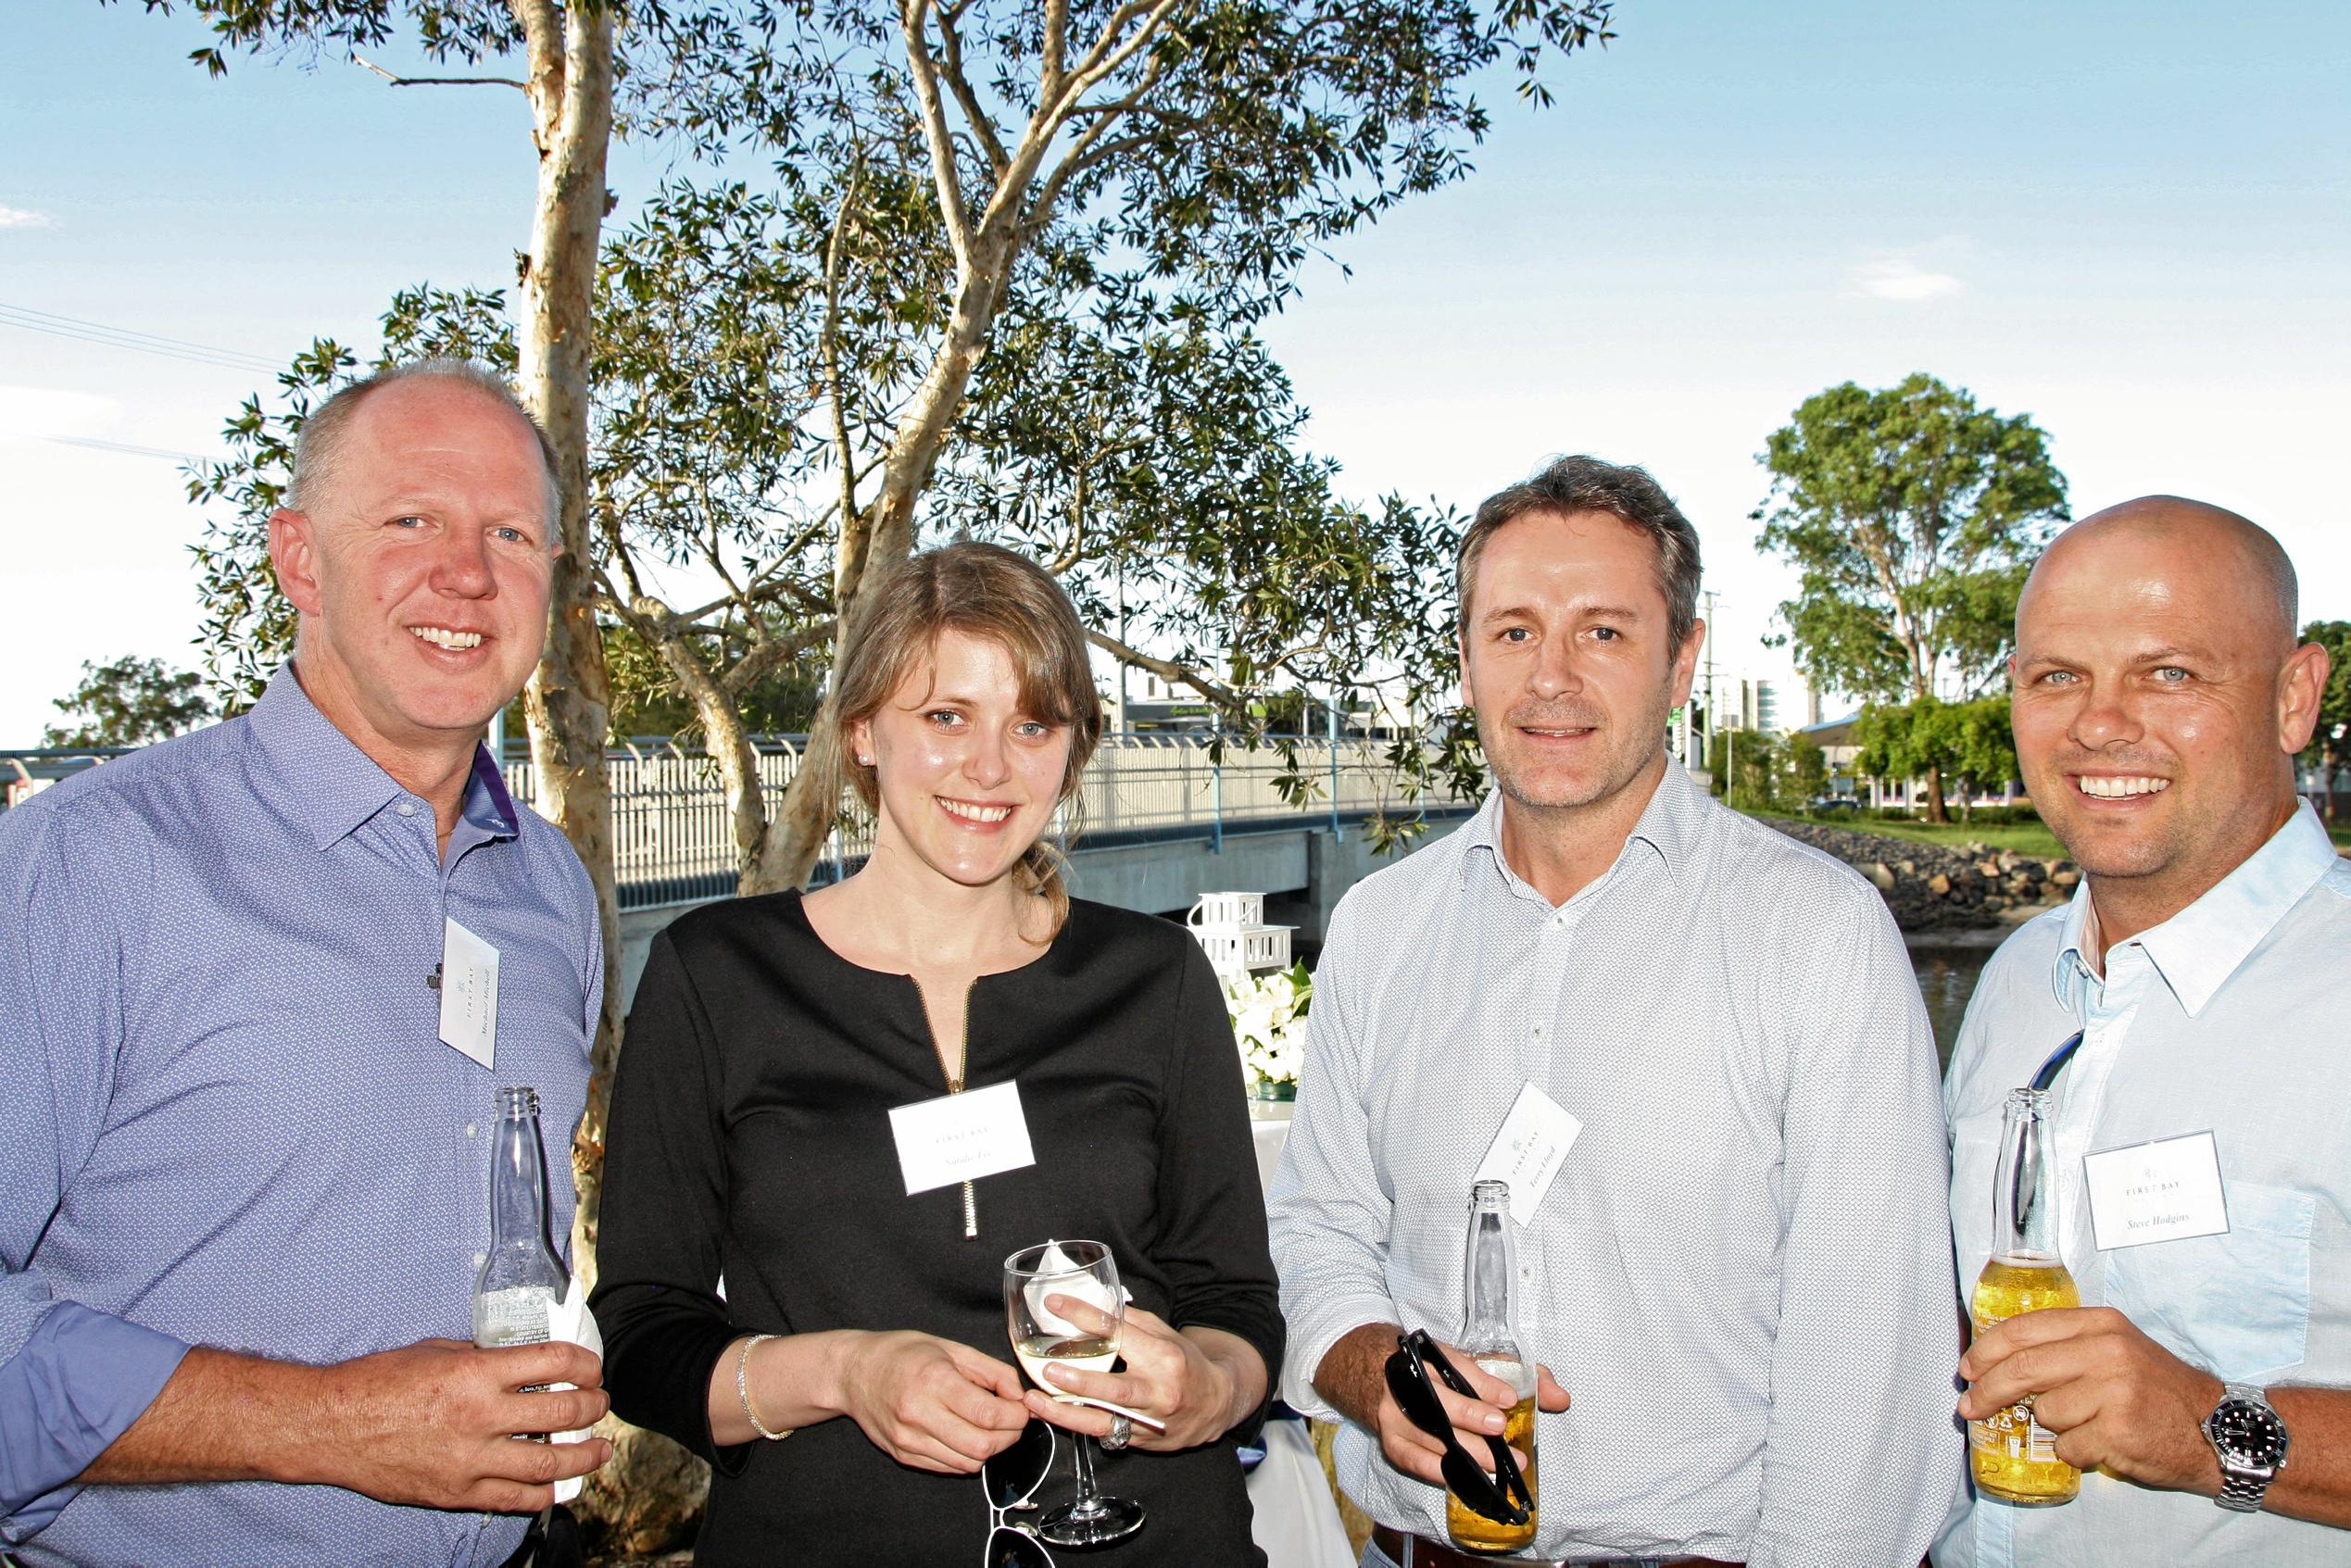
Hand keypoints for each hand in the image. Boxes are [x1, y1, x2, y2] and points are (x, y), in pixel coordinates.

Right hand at [315, 1338, 611, 1512]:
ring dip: (585, 1455)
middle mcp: (480, 1416)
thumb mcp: (439, 1351)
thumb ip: (485, 1358)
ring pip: (550, 1463)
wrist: (332, 1427)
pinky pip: (517, 1499)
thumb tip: (523, 1364)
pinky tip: (559, 1484)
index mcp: (477, 1372)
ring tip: (600, 1449)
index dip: (586, 1363)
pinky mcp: (458, 1493)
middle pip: (563, 1412)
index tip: (592, 1369)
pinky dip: (545, 1492)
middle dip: (593, 1407)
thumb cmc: (380, 1382)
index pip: (556, 1362)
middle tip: (600, 1404)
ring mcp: (471, 1460)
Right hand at [833, 1330, 1031, 1474]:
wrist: (854, 1373)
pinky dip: (968, 1456)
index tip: (1023, 1407)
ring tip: (990, 1426)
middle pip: (983, 1445)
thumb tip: (1020, 1395)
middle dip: (1010, 1436)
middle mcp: (919, 1415)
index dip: (1017, 1416)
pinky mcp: (904, 1456)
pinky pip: (950, 1468)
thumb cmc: (903, 1354)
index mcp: (934, 1381)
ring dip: (991, 1448)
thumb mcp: (952, 1348)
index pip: (989, 1415)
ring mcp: (909, 1440)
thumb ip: (992, 1372)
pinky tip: (966, 1435)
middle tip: (1012, 1420)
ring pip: (969, 1463)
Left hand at [1023, 1296, 1241, 1450]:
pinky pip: (1104, 1435)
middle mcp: (1158, 1392)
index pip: (1119, 1333)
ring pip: (1103, 1422)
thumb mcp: (1165, 1333)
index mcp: (1164, 1356)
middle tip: (1048, 1371)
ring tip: (1035, 1402)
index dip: (1085, 1316)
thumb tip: (1093, 1304)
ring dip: (1065, 1414)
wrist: (1218, 1404)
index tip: (1055, 1303)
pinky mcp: (1141, 1442)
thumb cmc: (1185, 1362)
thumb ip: (1130, 1322)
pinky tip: (1052, 1415)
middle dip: (1079, 1383)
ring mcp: (1149, 1422)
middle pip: (1114, 1390)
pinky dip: (1077, 1425)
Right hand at [1373, 1337, 1566, 1490]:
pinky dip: (1443, 1472)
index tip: (1510, 1399)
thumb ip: (1524, 1379)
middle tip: (1502, 1432)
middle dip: (1472, 1417)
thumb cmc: (1442, 1376)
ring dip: (1467, 1453)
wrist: (1380, 1380)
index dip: (1484, 1385)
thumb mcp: (1478, 1367)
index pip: (1457, 1366)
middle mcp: (1409, 1383)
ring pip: (1431, 1436)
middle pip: (1440, 1402)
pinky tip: (1470, 1477)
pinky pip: (1418, 1461)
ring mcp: (1396, 1415)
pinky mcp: (1393, 1443)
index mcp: (1431, 1356)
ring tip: (1498, 1466)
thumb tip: (1560, 1398)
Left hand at [1958, 1306, 2224, 1492]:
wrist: (2217, 1427)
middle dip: (1987, 1391)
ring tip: (2087, 1423)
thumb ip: (2065, 1345)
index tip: (1967, 1368)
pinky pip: (2069, 1447)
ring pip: (2046, 1413)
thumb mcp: (2116, 1346)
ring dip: (2054, 1427)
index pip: (2024, 1329)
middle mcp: (2107, 1351)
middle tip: (1970, 1407)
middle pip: (2022, 1369)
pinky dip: (2076, 1452)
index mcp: (2100, 1324)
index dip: (1986, 1350)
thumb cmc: (2156, 1388)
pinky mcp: (2118, 1431)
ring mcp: (2114, 1391)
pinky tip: (2102, 1443)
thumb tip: (1996, 1360)